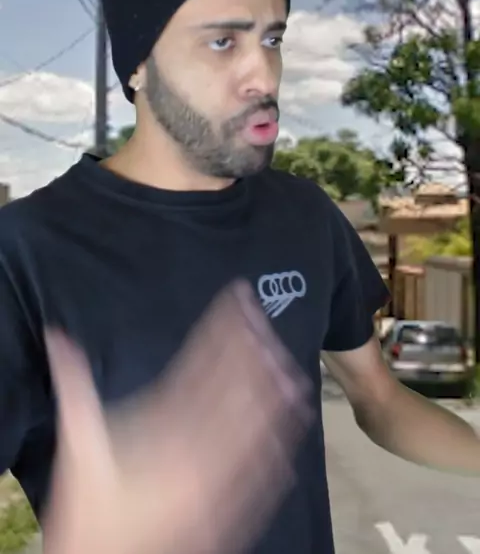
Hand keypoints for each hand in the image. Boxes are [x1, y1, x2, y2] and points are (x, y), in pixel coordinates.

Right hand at [42, 280, 312, 553]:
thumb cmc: (88, 509)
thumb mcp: (78, 441)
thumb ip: (74, 386)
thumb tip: (59, 339)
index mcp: (165, 433)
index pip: (201, 369)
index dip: (223, 333)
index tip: (239, 304)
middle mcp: (197, 457)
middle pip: (233, 395)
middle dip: (253, 356)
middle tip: (268, 324)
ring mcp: (215, 486)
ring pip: (253, 434)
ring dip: (273, 401)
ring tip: (291, 372)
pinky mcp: (223, 513)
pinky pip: (258, 480)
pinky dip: (275, 452)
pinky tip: (289, 435)